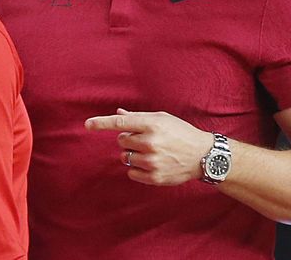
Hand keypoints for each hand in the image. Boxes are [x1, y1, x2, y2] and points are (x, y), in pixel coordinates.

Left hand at [85, 108, 213, 185]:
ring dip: (132, 154)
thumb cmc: (181, 133)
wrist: (203, 155)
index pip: (120, 123)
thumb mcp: (162, 119)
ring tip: (151, 152)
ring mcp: (152, 161)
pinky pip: (131, 173)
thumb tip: (118, 113)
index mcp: (151, 124)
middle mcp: (150, 142)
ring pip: (125, 157)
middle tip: (146, 140)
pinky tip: (152, 164)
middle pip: (121, 141)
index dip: (101, 123)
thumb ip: (138, 117)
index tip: (87, 124)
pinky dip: (137, 169)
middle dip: (129, 140)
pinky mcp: (154, 177)